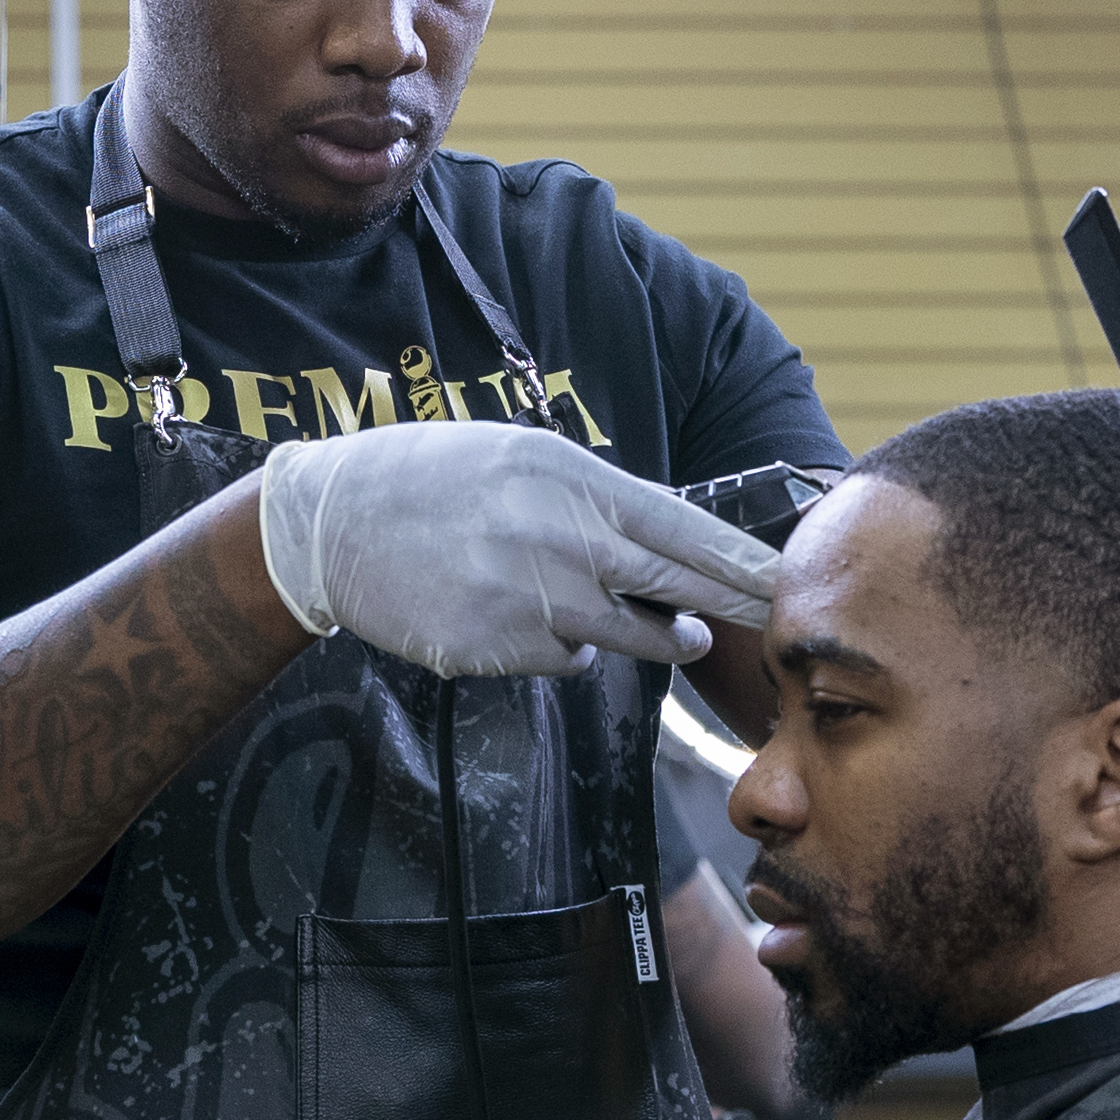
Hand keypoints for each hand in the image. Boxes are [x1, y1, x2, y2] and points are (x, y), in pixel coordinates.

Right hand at [259, 422, 782, 677]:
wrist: (332, 522)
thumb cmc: (434, 479)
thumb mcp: (522, 459)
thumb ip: (596, 498)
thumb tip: (670, 538)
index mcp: (570, 480)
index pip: (682, 529)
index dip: (740, 561)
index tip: (787, 581)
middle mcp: (557, 539)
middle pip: (673, 587)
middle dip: (732, 609)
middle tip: (776, 624)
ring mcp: (525, 599)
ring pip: (626, 636)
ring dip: (656, 636)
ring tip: (672, 632)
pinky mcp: (493, 648)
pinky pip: (565, 659)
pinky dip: (565, 647)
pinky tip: (528, 617)